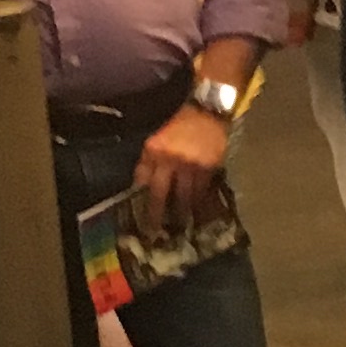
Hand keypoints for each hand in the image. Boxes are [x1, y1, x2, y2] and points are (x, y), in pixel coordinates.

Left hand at [132, 102, 230, 236]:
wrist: (207, 113)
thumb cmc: (180, 125)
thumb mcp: (157, 140)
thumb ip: (150, 161)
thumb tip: (143, 187)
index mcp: (153, 151)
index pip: (142, 181)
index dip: (139, 200)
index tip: (137, 217)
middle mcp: (169, 160)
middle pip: (160, 194)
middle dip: (156, 215)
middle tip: (154, 233)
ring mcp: (190, 166)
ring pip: (183, 196)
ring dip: (180, 214)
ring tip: (178, 229)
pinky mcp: (208, 168)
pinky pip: (202, 192)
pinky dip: (199, 204)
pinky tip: (198, 214)